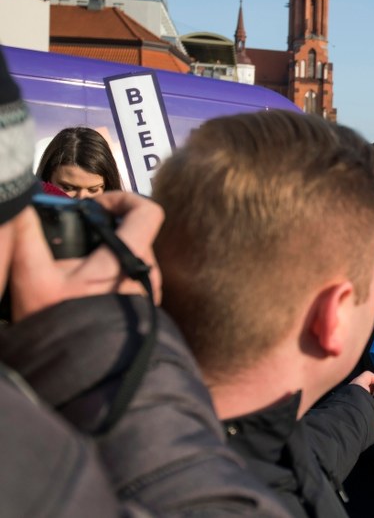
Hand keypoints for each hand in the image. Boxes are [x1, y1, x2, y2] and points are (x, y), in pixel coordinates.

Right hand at [9, 192, 163, 321]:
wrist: (78, 375)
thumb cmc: (58, 325)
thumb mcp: (33, 278)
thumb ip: (26, 236)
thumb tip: (22, 207)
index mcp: (130, 258)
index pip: (148, 211)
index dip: (123, 199)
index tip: (96, 207)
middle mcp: (149, 274)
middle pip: (139, 234)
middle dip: (109, 230)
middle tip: (79, 237)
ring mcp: (150, 294)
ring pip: (137, 258)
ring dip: (111, 255)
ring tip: (80, 267)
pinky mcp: (147, 310)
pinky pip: (136, 281)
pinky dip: (115, 276)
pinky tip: (89, 289)